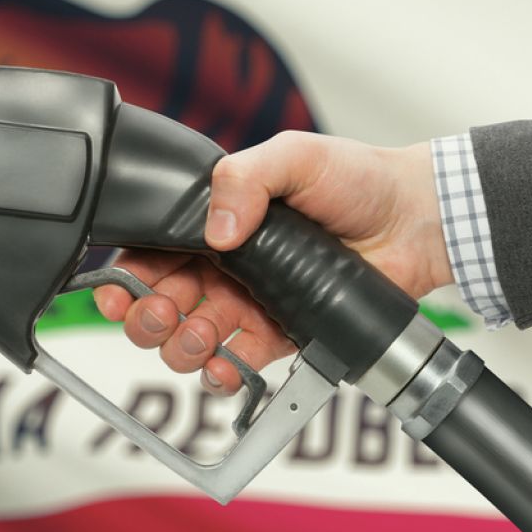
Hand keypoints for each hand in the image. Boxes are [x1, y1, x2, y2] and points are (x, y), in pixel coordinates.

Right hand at [93, 131, 453, 394]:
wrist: (415, 218)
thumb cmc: (357, 178)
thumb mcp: (292, 156)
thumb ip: (242, 178)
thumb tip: (215, 229)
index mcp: (211, 222)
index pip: (147, 255)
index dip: (123, 278)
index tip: (116, 291)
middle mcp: (222, 267)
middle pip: (156, 306)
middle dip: (147, 318)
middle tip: (164, 312)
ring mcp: (248, 304)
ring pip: (188, 341)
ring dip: (181, 347)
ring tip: (201, 333)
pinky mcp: (279, 335)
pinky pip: (236, 366)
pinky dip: (220, 375)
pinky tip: (222, 366)